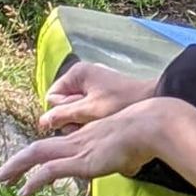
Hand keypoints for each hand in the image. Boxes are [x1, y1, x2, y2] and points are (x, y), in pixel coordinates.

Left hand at [0, 97, 180, 195]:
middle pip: (39, 148)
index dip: (42, 155)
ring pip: (36, 154)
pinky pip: (50, 170)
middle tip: (2, 175)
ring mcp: (78, 149)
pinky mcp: (81, 161)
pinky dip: (34, 181)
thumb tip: (132, 166)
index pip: (58, 145)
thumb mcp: (132, 148)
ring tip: (1, 181)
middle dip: (18, 162)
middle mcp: (78, 140)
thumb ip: (125, 158)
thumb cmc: (148, 134)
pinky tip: (24, 192)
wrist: (151, 125)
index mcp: (88, 137)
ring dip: (15, 167)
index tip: (32, 166)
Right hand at [38, 63, 155, 133]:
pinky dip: (92, 118)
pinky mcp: (103, 94)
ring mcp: (93, 84)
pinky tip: (104, 123)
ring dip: (82, 120)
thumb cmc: (121, 102)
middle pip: (63, 104)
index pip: (52, 97)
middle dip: (72, 117)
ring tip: (98, 122)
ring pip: (75, 109)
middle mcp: (82, 76)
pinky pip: (88, 109)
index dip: (61, 112)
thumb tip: (42, 122)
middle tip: (89, 122)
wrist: (153, 99)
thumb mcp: (89, 110)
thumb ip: (63, 115)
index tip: (78, 117)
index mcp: (77, 73)